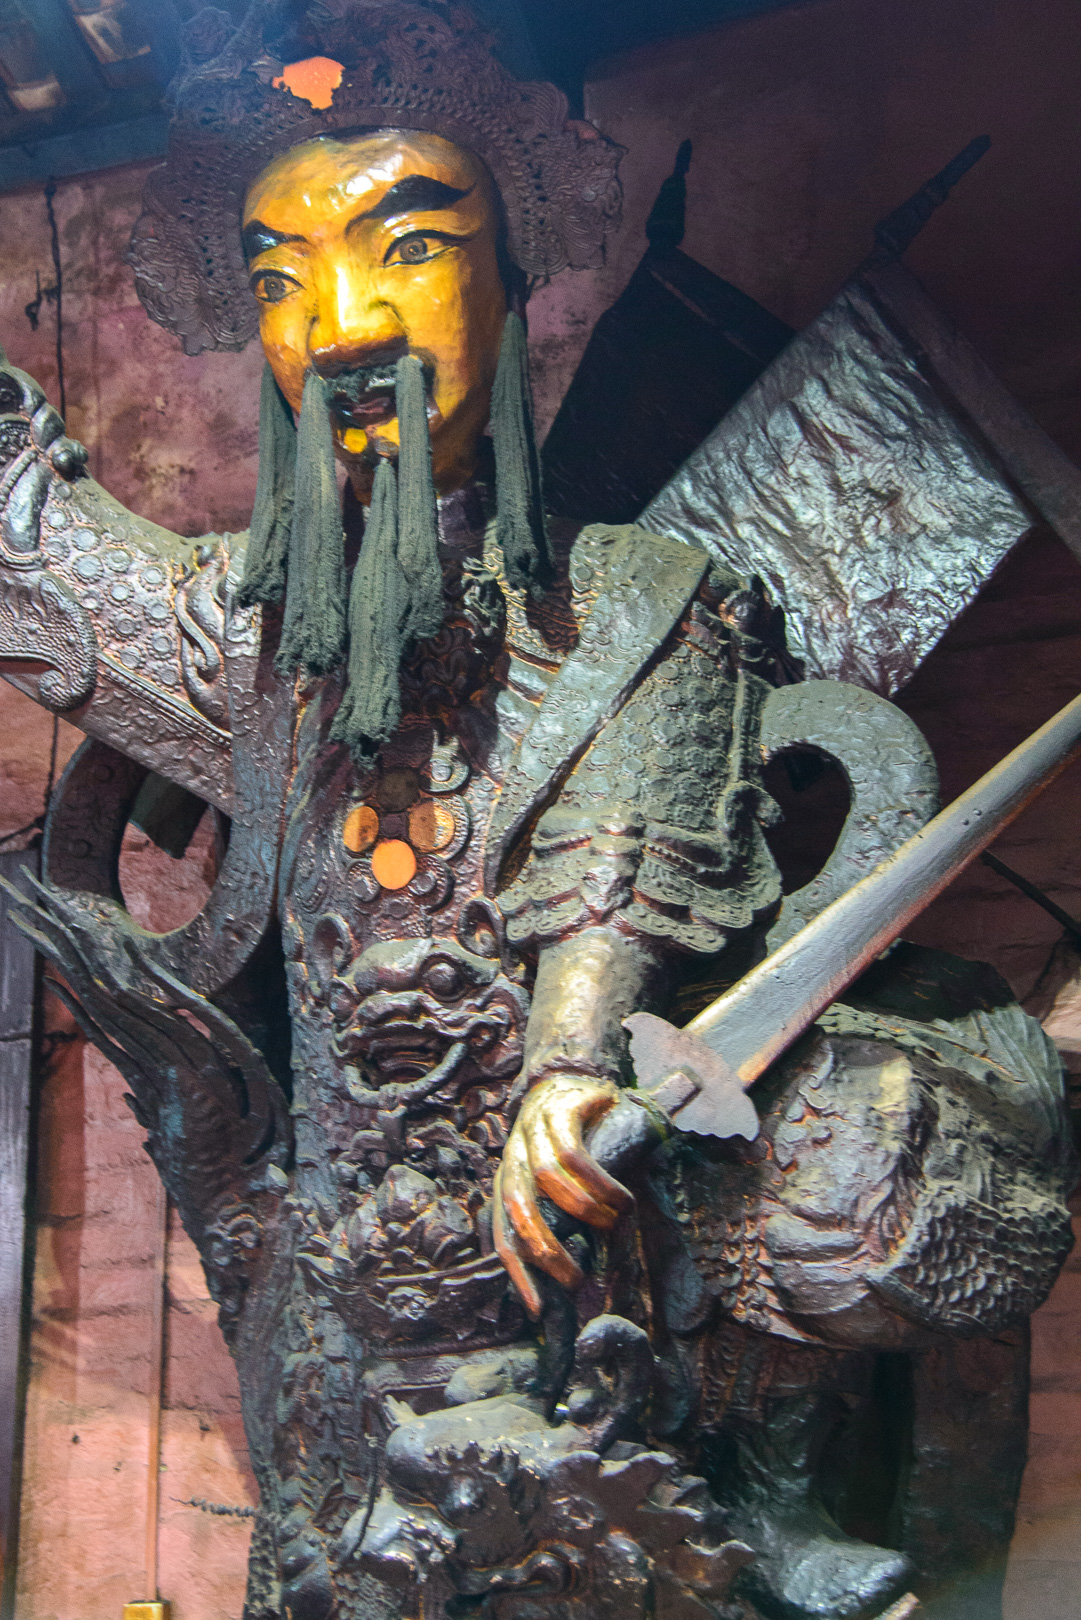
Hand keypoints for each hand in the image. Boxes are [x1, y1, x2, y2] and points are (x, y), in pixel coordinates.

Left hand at [493, 1074, 633, 1317]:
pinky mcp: (558, 1111)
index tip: (538, 1309)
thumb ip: (557, 1218)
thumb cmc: (568, 1143)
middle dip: (547, 1251)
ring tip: (613, 1223)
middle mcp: (513, 1158)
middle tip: (577, 1277)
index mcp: (508, 1182)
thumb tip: (580, 1273)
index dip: (518, 1274)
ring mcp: (532, 1132)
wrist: (571, 1079)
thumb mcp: (554, 1182)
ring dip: (584, 1210)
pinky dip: (598, 1181)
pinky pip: (574, 1153)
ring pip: (548, 1179)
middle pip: (519, 1210)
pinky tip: (621, 1197)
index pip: (503, 1235)